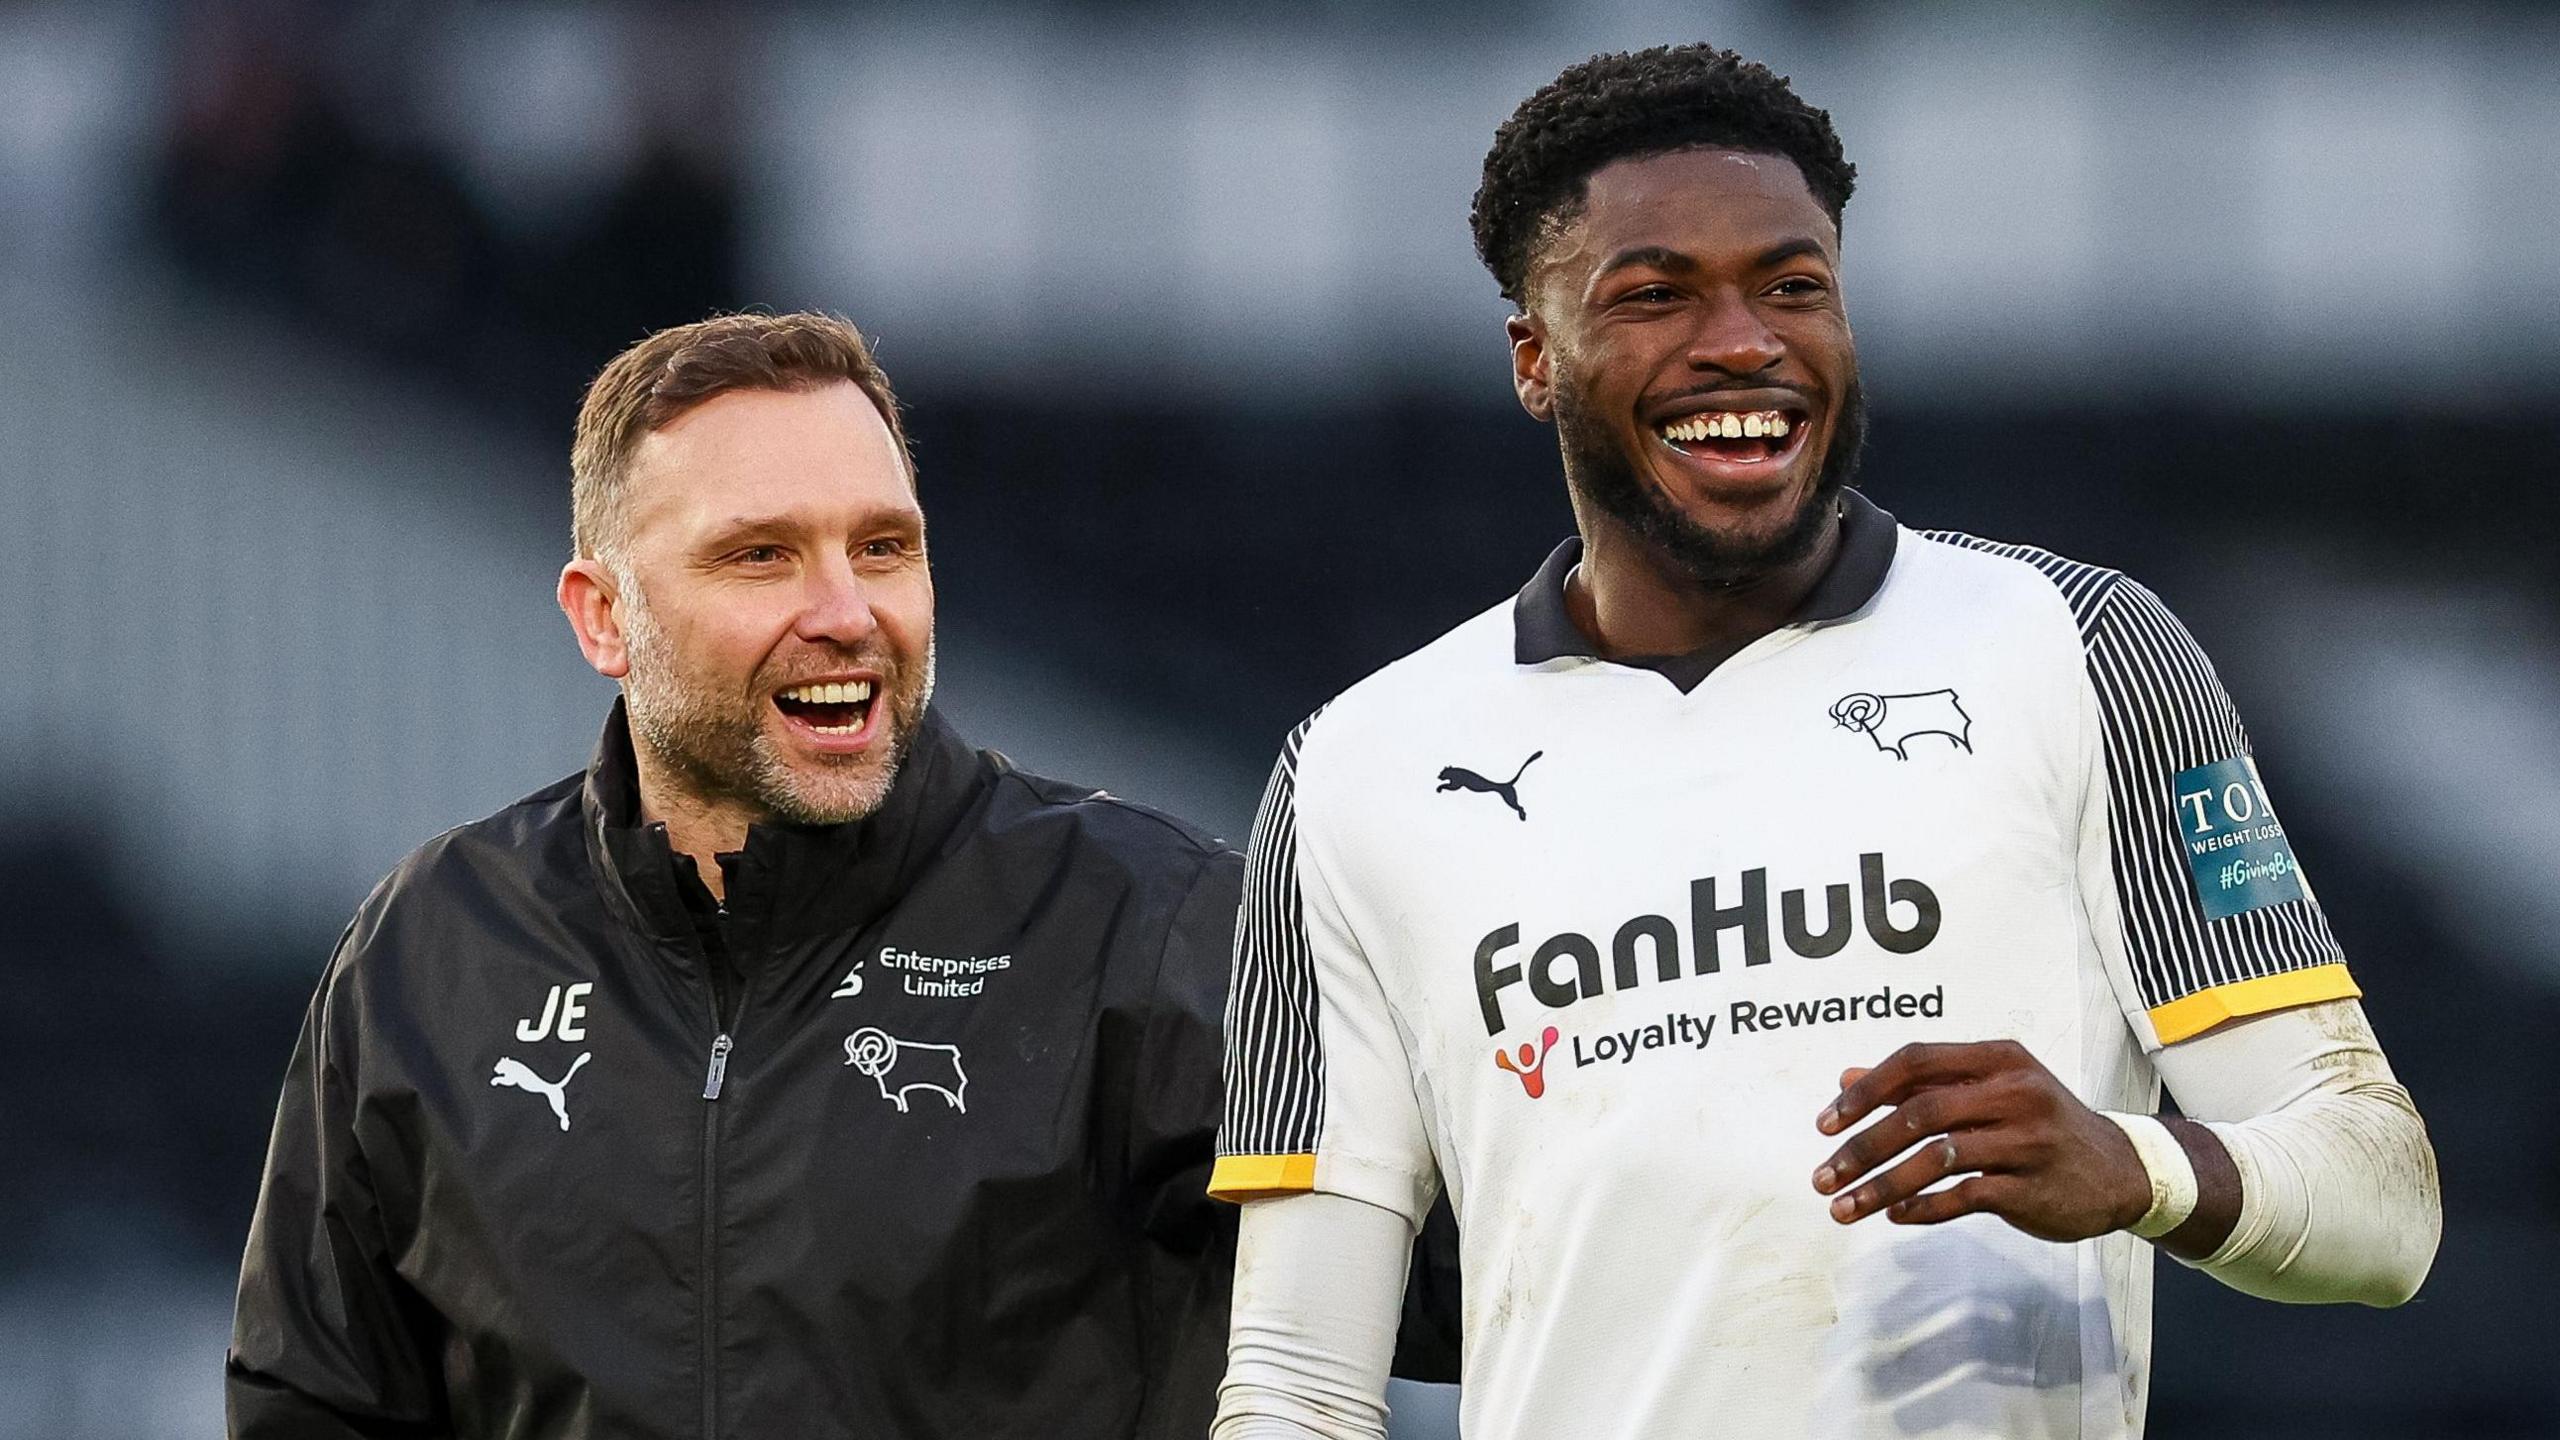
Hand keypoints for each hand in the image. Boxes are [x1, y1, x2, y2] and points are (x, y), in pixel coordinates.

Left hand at [1810, 1040, 2150, 1242]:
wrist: (2122, 1170)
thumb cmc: (2041, 1123)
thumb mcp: (1990, 1088)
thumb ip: (1921, 1083)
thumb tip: (1846, 1078)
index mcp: (1998, 1059)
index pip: (1916, 1061)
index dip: (1864, 1091)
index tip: (1824, 1123)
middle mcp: (2014, 1093)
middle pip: (1919, 1113)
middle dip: (1861, 1147)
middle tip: (1823, 1175)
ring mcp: (2026, 1141)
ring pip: (1936, 1159)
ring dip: (1881, 1186)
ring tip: (1843, 1207)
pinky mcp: (2033, 1187)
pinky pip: (1965, 1196)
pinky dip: (1923, 1208)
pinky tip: (1895, 1215)